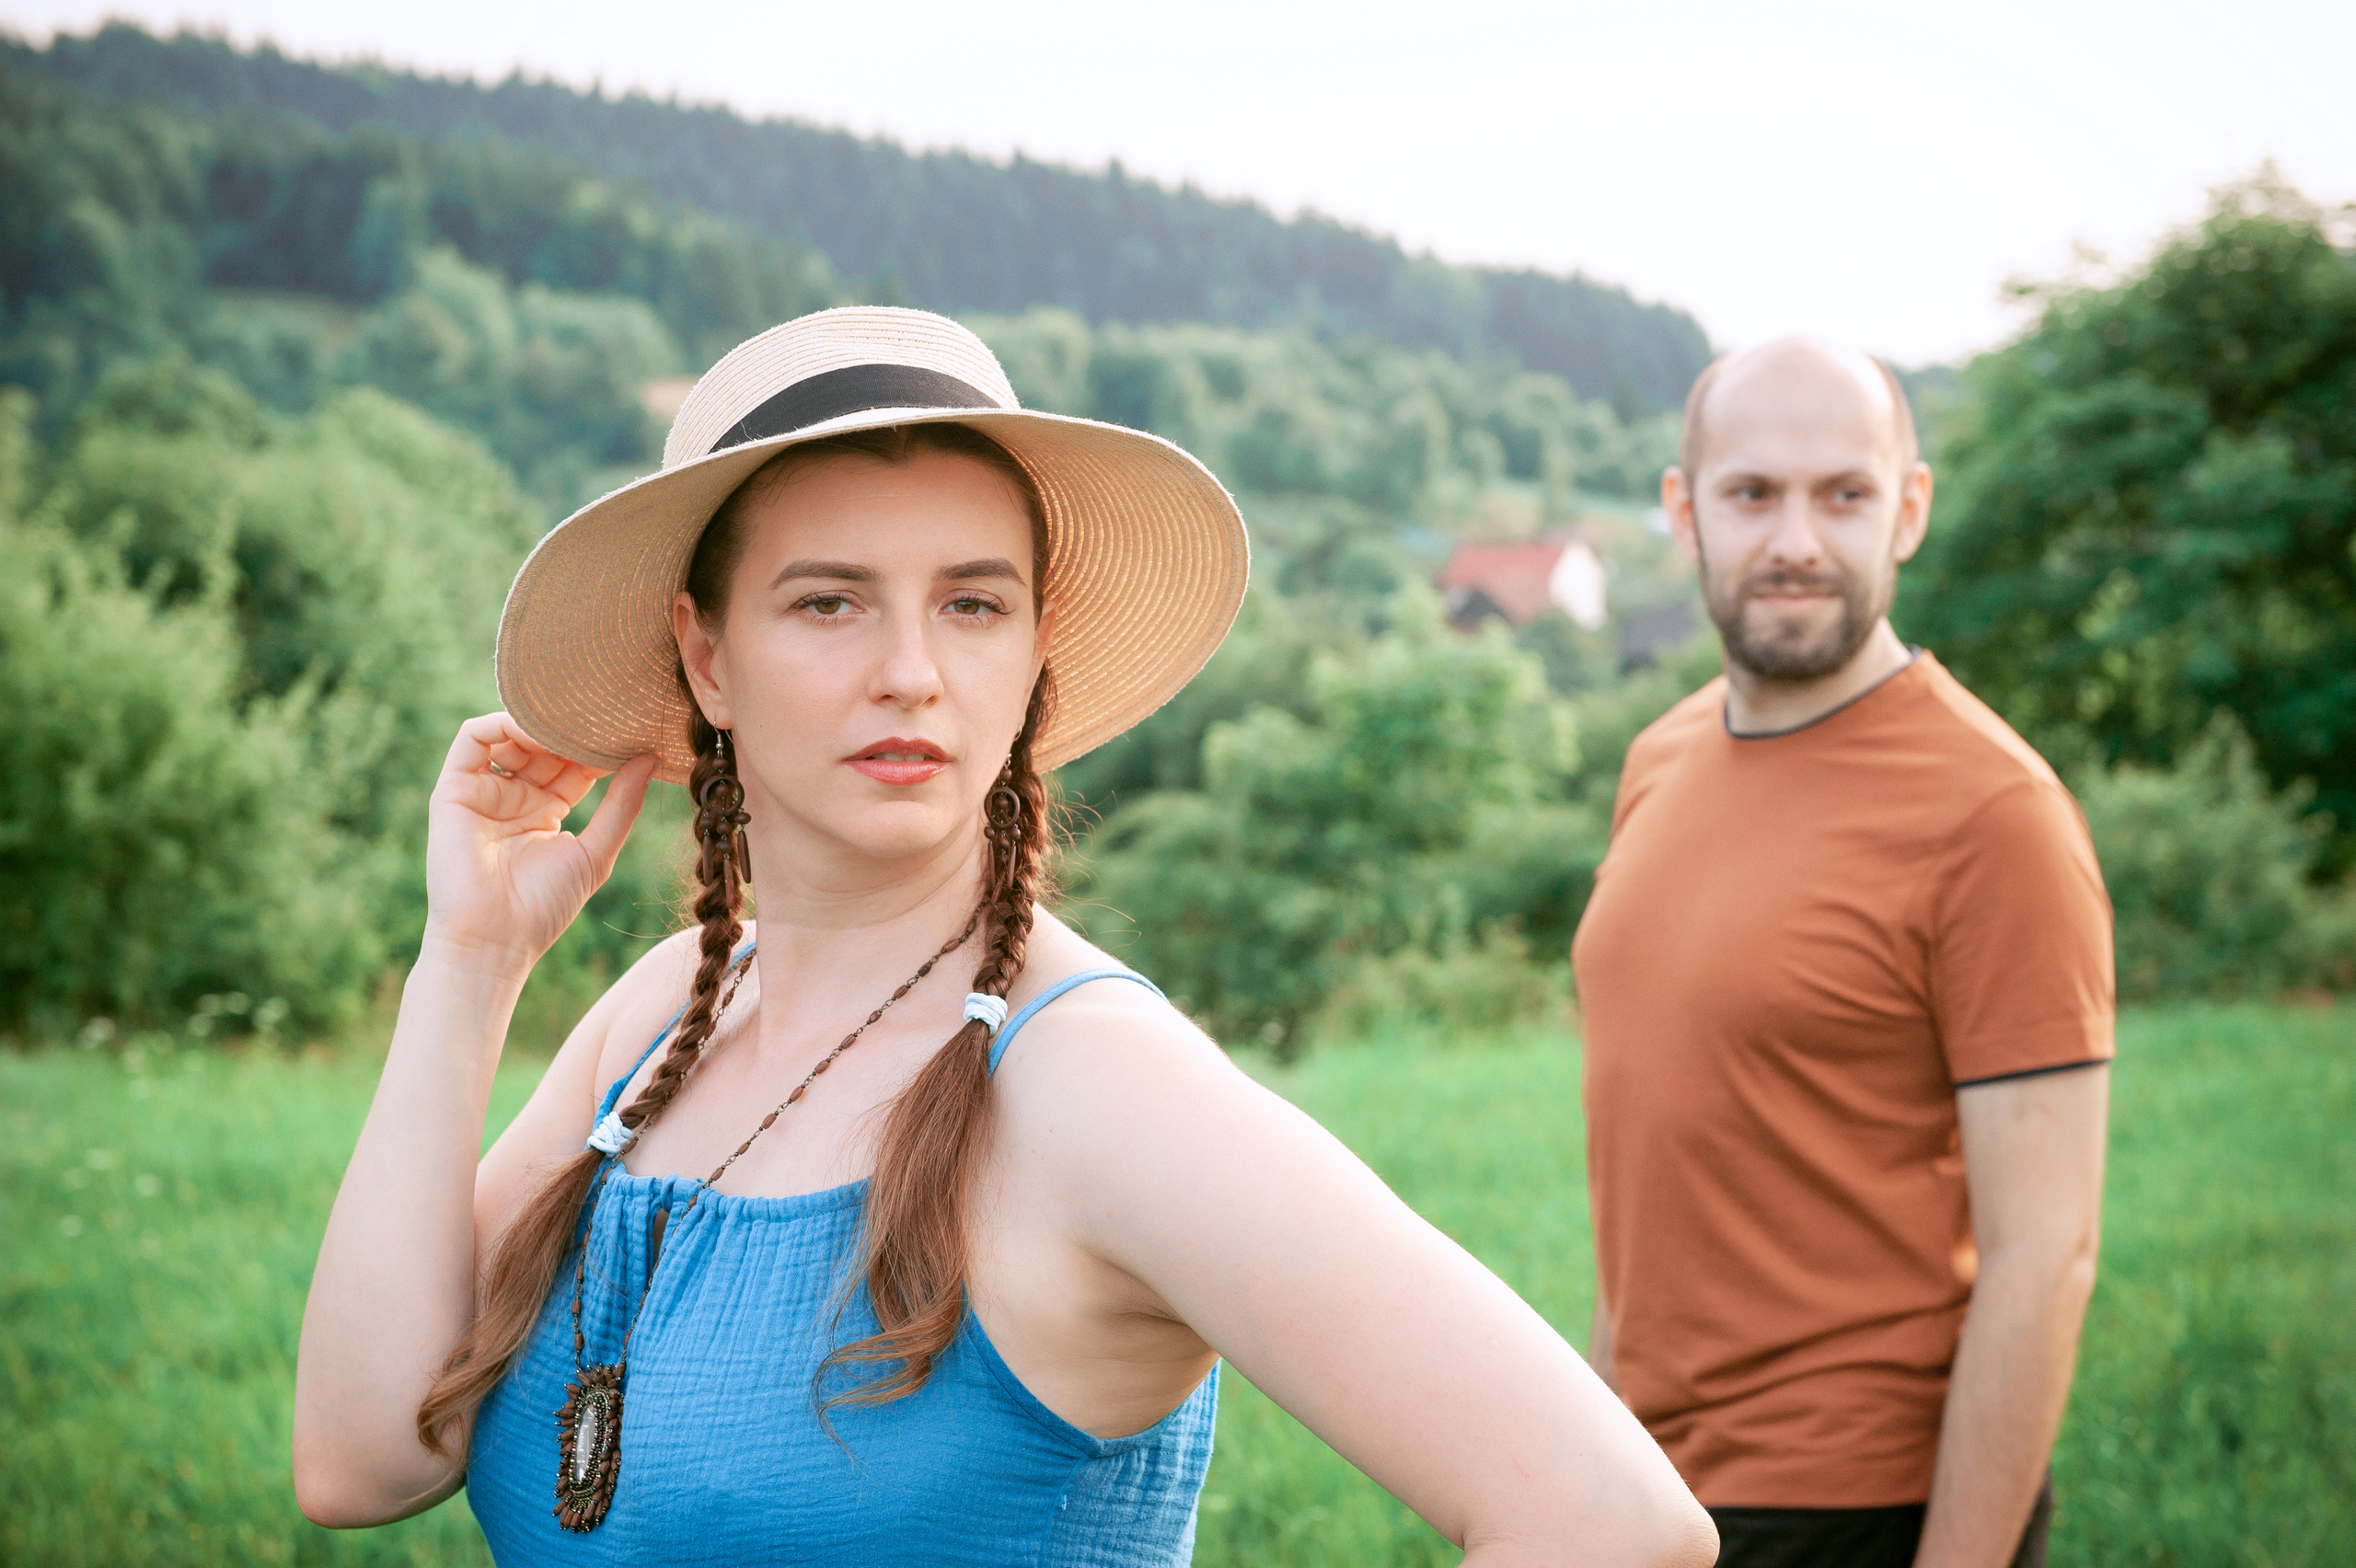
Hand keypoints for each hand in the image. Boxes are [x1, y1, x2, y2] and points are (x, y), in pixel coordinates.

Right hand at [420, 713, 655, 972]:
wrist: (494, 939)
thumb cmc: (545, 906)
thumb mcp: (596, 852)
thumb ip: (622, 805)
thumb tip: (651, 758)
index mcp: (546, 811)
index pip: (574, 764)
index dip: (598, 747)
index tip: (628, 732)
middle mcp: (514, 798)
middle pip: (544, 746)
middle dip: (571, 731)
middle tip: (601, 718)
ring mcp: (484, 792)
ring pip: (510, 736)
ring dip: (539, 724)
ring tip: (569, 724)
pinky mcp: (453, 789)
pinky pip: (472, 739)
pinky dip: (501, 724)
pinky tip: (533, 729)